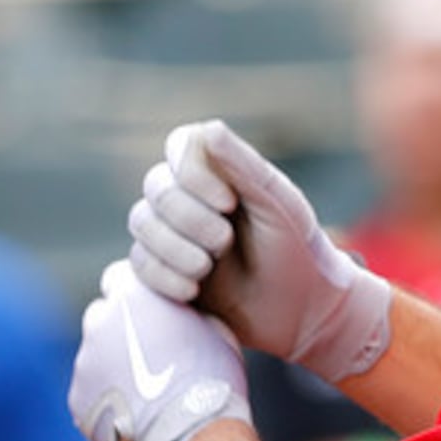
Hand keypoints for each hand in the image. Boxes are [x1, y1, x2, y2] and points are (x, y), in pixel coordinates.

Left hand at [70, 260, 249, 440]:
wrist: (194, 435)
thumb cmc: (213, 379)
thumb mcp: (215, 329)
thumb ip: (184, 311)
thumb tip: (178, 313)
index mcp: (133, 295)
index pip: (119, 278)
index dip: (134, 295)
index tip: (148, 313)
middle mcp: (99, 321)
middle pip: (102, 317)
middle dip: (119, 330)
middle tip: (149, 357)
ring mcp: (84, 361)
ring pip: (94, 357)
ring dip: (113, 367)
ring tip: (147, 393)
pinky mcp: (77, 397)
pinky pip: (89, 393)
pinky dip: (106, 400)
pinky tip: (134, 414)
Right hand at [127, 119, 394, 382]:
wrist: (301, 312)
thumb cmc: (298, 250)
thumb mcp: (279, 205)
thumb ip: (244, 166)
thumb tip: (210, 128)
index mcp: (219, 169)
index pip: (179, 146)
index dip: (192, 173)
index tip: (228, 203)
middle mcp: (188, 195)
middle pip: (156, 187)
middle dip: (190, 219)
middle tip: (225, 244)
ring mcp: (171, 232)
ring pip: (141, 223)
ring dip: (175, 249)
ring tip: (208, 268)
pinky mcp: (162, 270)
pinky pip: (139, 264)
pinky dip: (164, 277)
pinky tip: (193, 290)